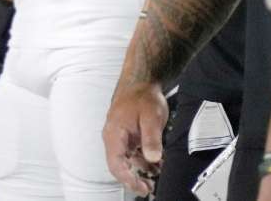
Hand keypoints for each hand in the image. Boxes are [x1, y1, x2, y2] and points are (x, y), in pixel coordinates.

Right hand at [102, 81, 166, 196]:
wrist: (141, 82)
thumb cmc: (142, 96)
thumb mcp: (151, 117)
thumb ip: (151, 138)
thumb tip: (153, 157)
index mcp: (114, 134)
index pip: (115, 164)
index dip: (127, 179)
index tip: (140, 187)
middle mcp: (113, 137)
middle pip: (119, 165)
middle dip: (133, 179)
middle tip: (148, 188)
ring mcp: (120, 136)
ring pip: (126, 160)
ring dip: (140, 170)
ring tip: (156, 176)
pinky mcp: (127, 135)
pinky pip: (132, 153)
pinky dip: (143, 160)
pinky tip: (156, 163)